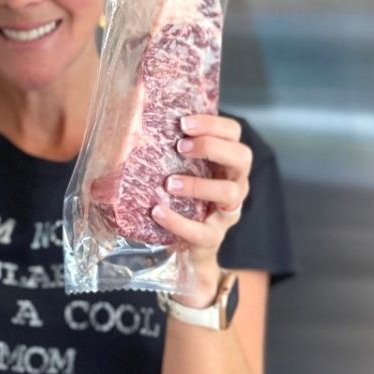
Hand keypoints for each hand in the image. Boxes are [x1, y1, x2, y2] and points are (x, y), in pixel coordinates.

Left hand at [151, 114, 250, 307]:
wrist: (189, 251)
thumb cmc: (183, 200)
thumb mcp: (181, 172)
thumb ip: (172, 151)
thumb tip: (131, 123)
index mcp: (227, 162)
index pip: (233, 133)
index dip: (214, 124)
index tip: (184, 122)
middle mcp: (235, 184)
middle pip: (242, 157)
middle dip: (212, 147)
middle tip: (181, 146)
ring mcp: (228, 213)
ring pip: (229, 193)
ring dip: (199, 184)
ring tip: (169, 183)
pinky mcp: (213, 237)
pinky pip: (201, 231)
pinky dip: (178, 221)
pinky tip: (157, 211)